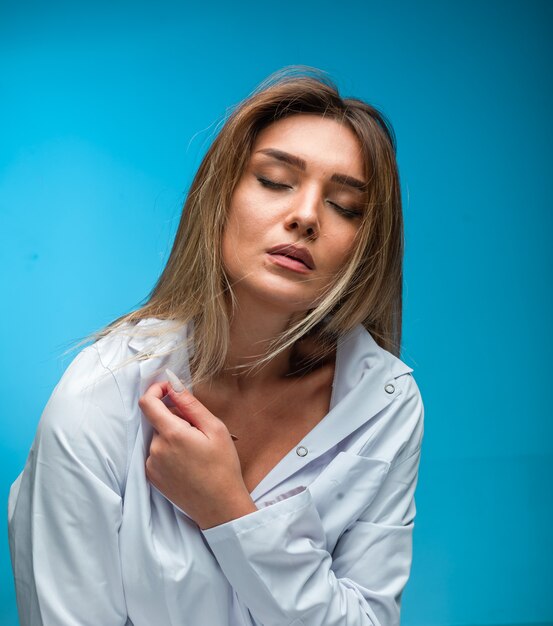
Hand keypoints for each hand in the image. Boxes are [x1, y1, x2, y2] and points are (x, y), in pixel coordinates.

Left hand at [139, 381, 256, 528]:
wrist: (220, 506)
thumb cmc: (223, 466)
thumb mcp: (214, 429)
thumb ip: (190, 404)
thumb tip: (173, 384)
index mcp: (172, 434)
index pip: (148, 402)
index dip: (156, 390)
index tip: (169, 388)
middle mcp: (155, 449)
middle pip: (158, 420)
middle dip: (175, 418)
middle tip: (199, 431)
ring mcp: (151, 465)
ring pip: (158, 437)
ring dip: (173, 435)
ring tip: (195, 451)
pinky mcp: (152, 477)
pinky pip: (156, 453)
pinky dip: (169, 450)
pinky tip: (188, 462)